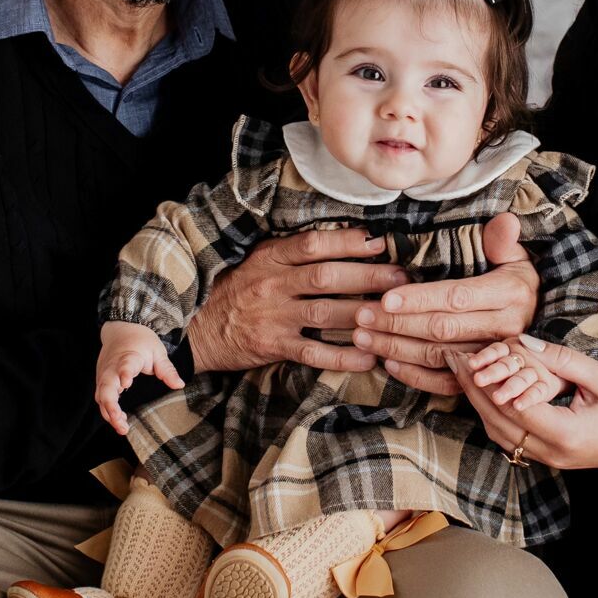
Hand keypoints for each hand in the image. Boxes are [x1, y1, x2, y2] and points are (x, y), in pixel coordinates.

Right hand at [95, 322, 183, 434]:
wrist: (121, 328)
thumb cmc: (141, 341)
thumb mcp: (158, 351)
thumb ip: (167, 369)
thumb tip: (179, 385)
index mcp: (129, 357)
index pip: (125, 366)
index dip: (124, 374)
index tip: (126, 384)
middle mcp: (113, 367)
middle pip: (106, 387)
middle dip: (111, 406)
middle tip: (121, 422)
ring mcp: (104, 374)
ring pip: (101, 396)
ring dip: (109, 413)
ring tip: (123, 428)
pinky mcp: (101, 380)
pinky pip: (101, 398)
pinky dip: (108, 410)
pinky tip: (120, 421)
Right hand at [182, 228, 407, 373]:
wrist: (195, 329)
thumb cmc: (234, 291)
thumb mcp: (256, 261)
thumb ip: (291, 254)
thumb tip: (340, 240)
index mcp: (270, 258)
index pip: (314, 244)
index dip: (348, 242)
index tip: (379, 243)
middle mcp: (273, 284)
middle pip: (328, 276)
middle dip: (369, 276)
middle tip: (402, 279)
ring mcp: (274, 316)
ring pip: (326, 312)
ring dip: (364, 313)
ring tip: (394, 315)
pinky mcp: (274, 346)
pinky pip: (314, 351)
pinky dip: (343, 356)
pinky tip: (369, 357)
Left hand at [353, 213, 539, 396]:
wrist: (538, 318)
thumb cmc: (515, 279)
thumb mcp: (515, 255)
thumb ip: (503, 240)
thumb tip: (504, 221)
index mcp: (508, 293)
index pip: (457, 297)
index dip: (420, 299)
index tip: (385, 298)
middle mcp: (503, 328)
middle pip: (442, 329)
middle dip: (397, 324)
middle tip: (361, 316)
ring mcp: (493, 356)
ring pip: (439, 356)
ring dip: (398, 348)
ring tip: (363, 337)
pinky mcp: (484, 375)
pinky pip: (447, 383)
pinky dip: (416, 376)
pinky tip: (388, 363)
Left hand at [455, 334, 597, 485]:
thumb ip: (563, 360)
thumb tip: (525, 342)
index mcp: (565, 433)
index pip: (510, 406)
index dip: (483, 381)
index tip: (466, 356)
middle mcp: (552, 452)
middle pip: (497, 422)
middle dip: (472, 390)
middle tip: (453, 360)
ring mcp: (550, 460)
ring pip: (500, 434)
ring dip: (479, 403)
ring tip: (463, 374)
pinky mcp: (551, 458)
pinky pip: (512, 439)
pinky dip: (494, 416)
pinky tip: (485, 395)